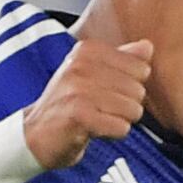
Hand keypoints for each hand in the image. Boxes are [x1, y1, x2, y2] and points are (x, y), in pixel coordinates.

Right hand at [19, 37, 149, 168]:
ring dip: (119, 121)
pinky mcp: (79, 115)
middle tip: (101, 110)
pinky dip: (112, 134)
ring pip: (132, 109)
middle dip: (127, 107)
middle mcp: (82, 65)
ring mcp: (79, 89)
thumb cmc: (67, 105)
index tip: (107, 92)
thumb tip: (148, 47)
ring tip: (98, 119)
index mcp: (88, 50)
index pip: (141, 68)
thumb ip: (122, 59)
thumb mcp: (92, 75)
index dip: (131, 87)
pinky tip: (94, 131)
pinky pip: (121, 127)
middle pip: (138, 90)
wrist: (34, 135)